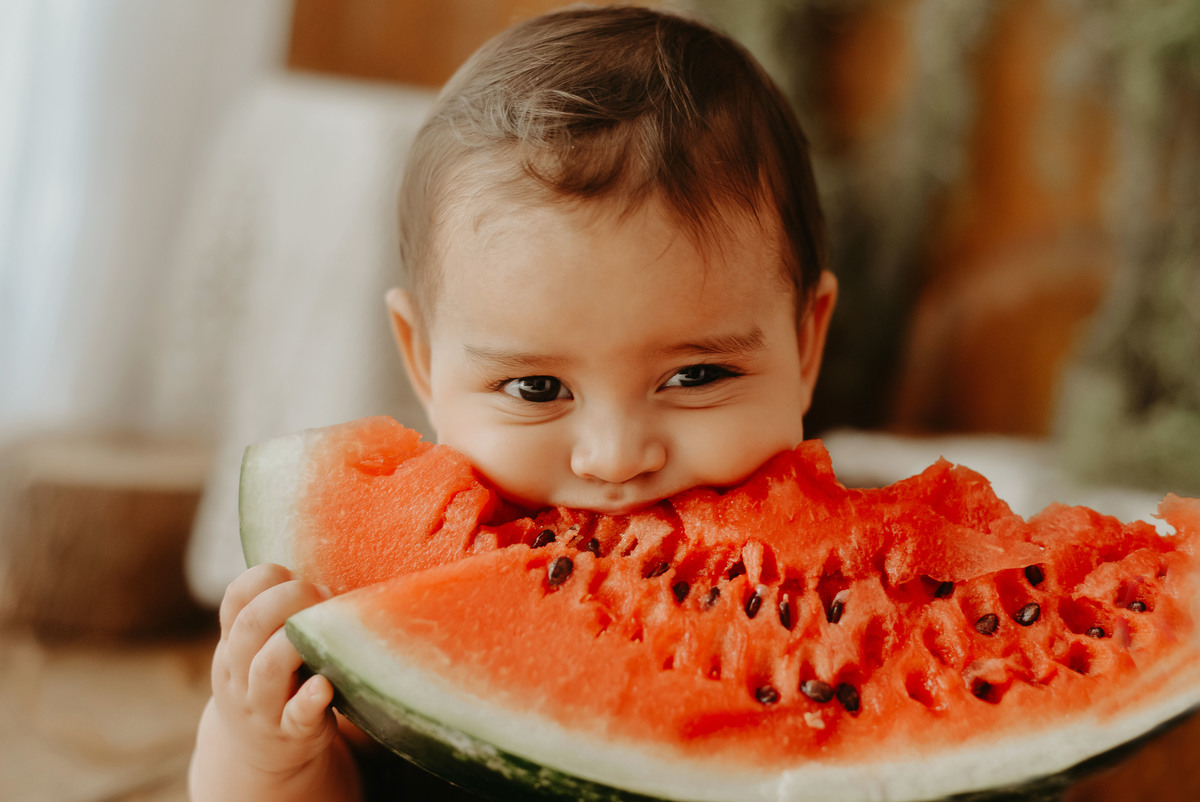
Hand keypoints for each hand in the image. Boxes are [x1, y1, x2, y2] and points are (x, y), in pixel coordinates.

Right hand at [209, 562, 337, 776]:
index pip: (236, 596)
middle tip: (322, 596)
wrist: (258, 756)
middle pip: (252, 623)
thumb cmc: (274, 682)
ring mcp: (261, 704)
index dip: (268, 577)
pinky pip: (295, 716)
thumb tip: (327, 556)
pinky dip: (310, 700)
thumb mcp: (259, 648)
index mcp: (234, 641)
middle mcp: (239, 671)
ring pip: (267, 667)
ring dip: (297, 642)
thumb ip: (277, 612)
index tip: (299, 577)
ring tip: (325, 633)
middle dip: (289, 600)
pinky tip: (325, 686)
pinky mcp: (290, 732)